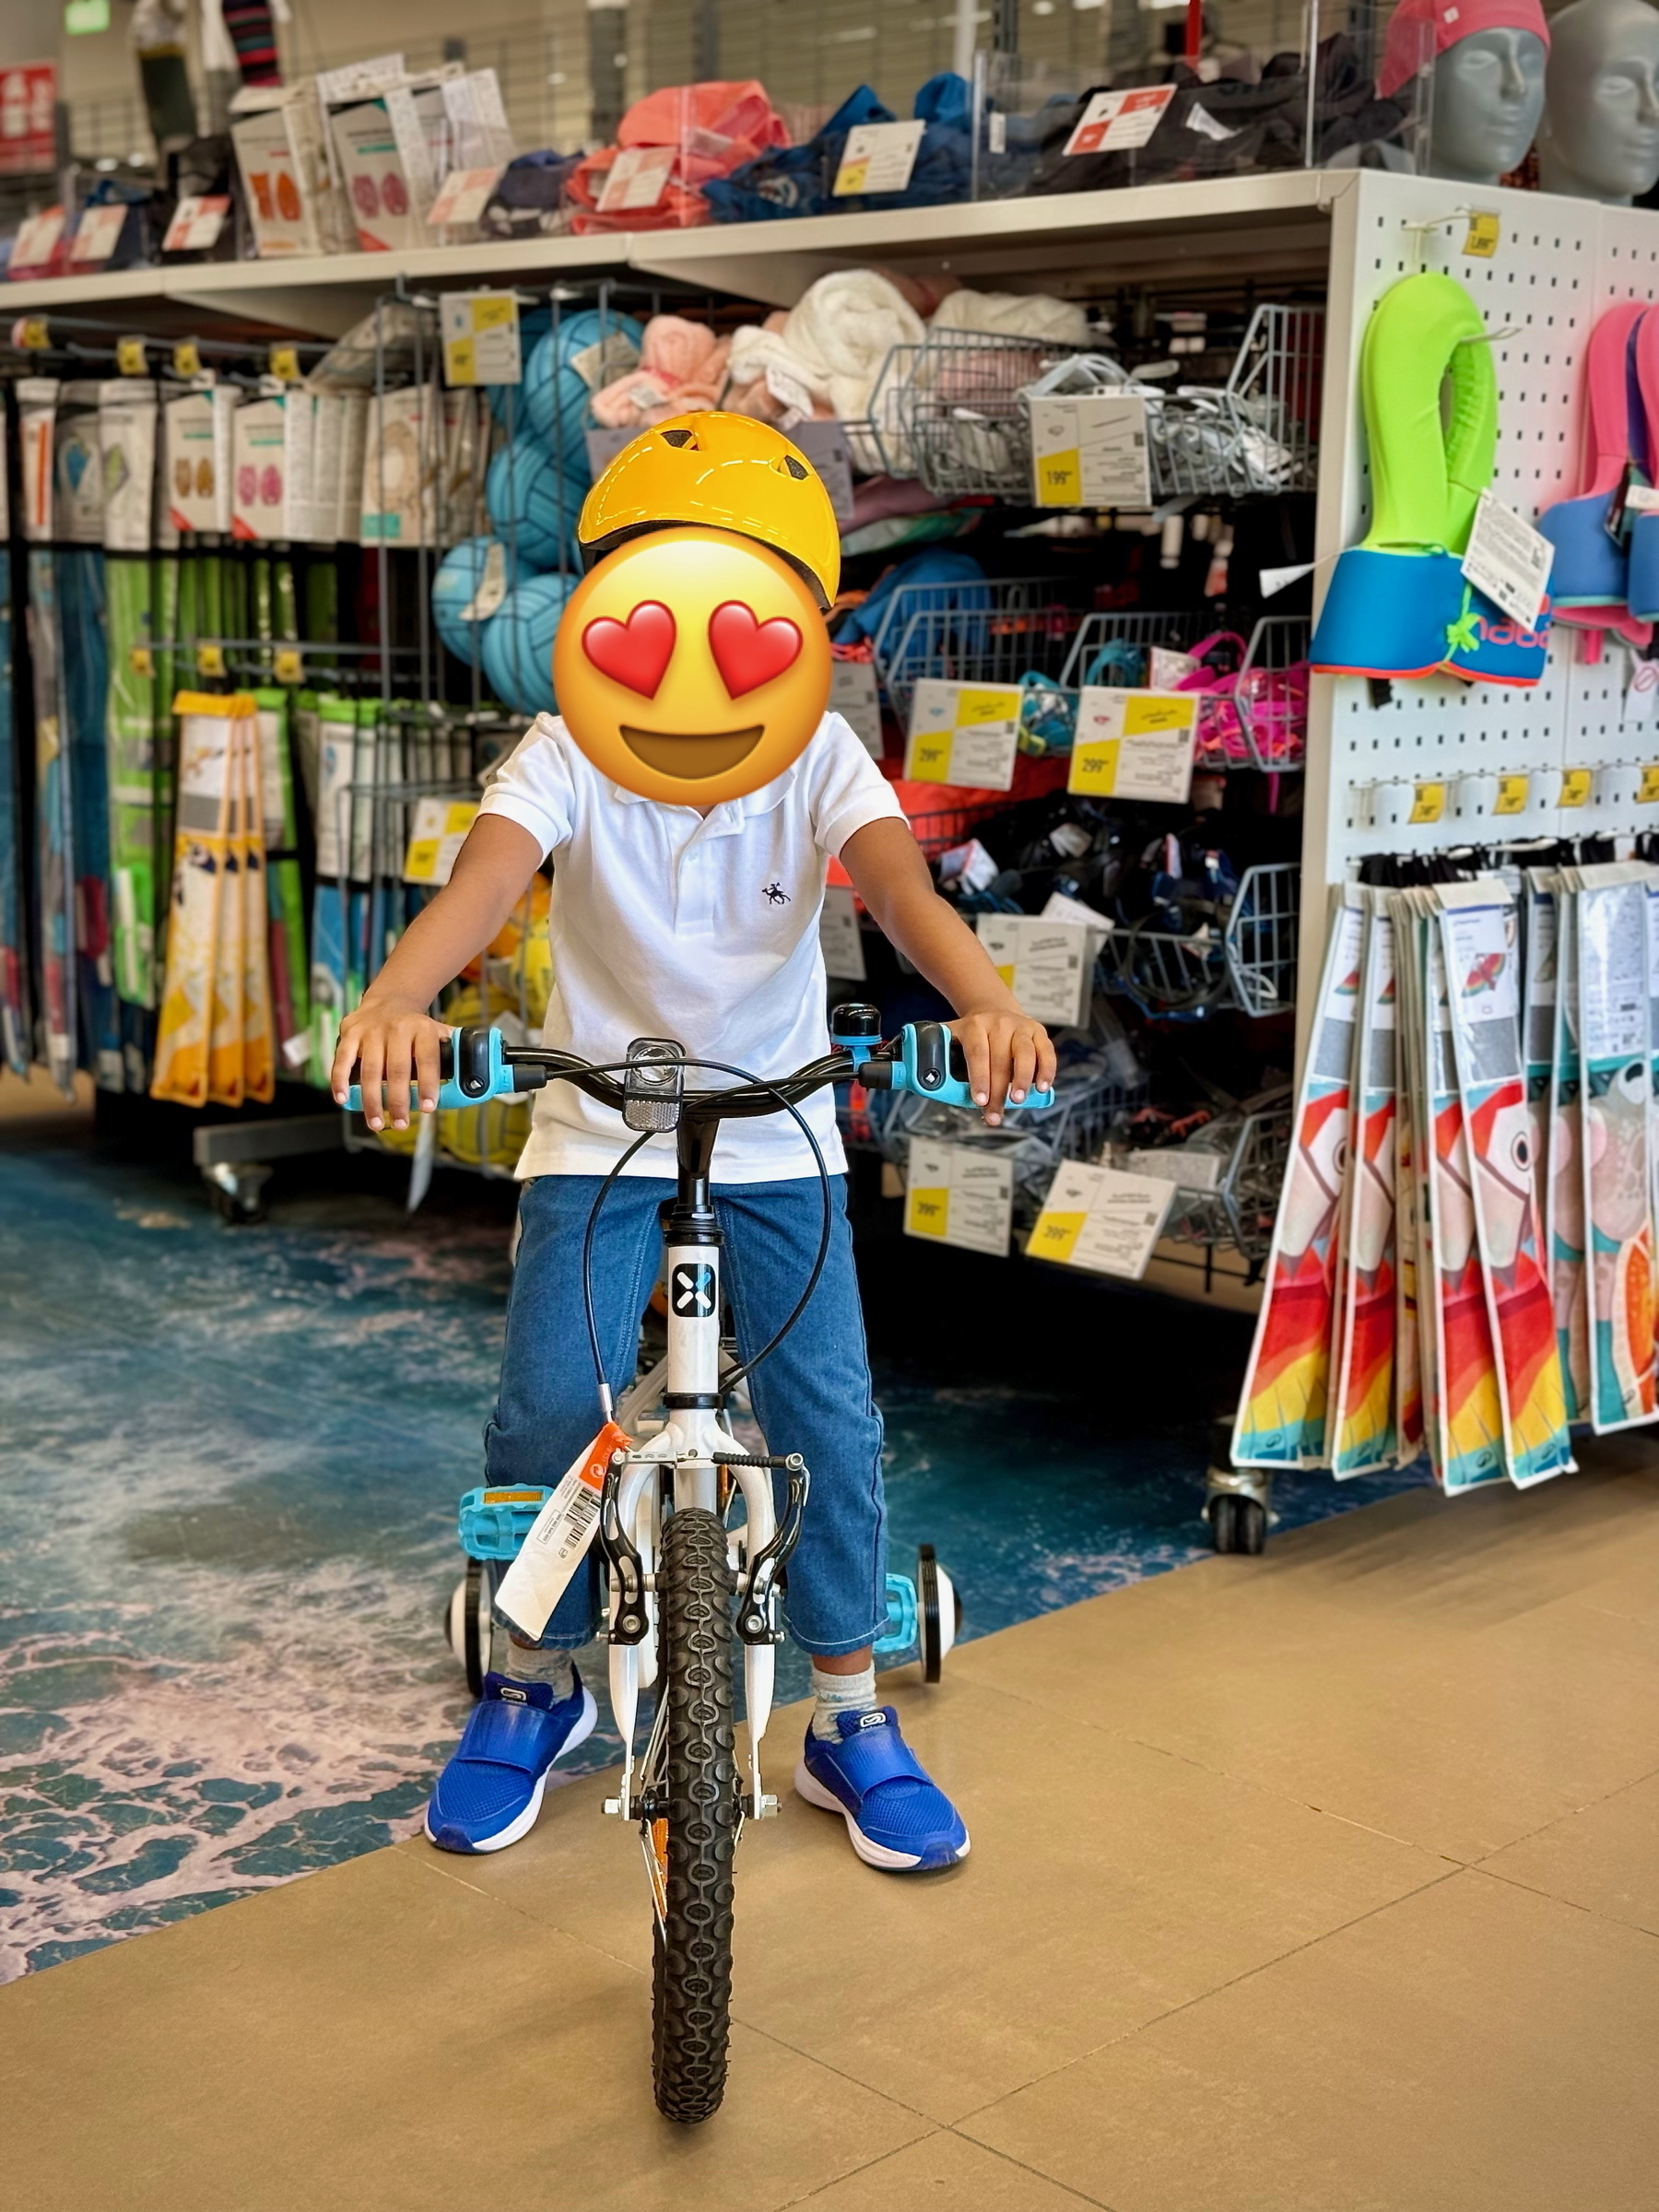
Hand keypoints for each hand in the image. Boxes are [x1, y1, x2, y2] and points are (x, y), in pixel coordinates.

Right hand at [331, 997, 452, 1131]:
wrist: (389, 1000)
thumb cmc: (415, 1027)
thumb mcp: (437, 1031)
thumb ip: (452, 1051)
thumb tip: (472, 1076)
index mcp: (422, 1029)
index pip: (427, 1059)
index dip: (428, 1085)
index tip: (428, 1107)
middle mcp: (397, 1028)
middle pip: (397, 1069)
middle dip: (398, 1101)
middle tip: (400, 1124)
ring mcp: (371, 1031)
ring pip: (370, 1070)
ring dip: (372, 1100)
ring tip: (376, 1123)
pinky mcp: (350, 1034)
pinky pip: (342, 1060)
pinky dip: (340, 1081)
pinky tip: (344, 1100)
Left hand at [949, 1009, 1056, 1126]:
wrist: (994, 1010)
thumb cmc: (973, 1035)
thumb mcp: (952, 1037)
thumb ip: (942, 1057)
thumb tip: (932, 1086)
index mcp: (975, 1025)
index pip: (977, 1053)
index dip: (979, 1078)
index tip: (980, 1100)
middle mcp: (999, 1023)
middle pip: (1001, 1059)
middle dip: (998, 1091)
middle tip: (995, 1114)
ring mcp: (1021, 1026)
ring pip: (1025, 1054)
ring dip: (1023, 1080)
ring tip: (1017, 1101)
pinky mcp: (1039, 1032)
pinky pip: (1046, 1052)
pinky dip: (1046, 1071)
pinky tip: (1042, 1088)